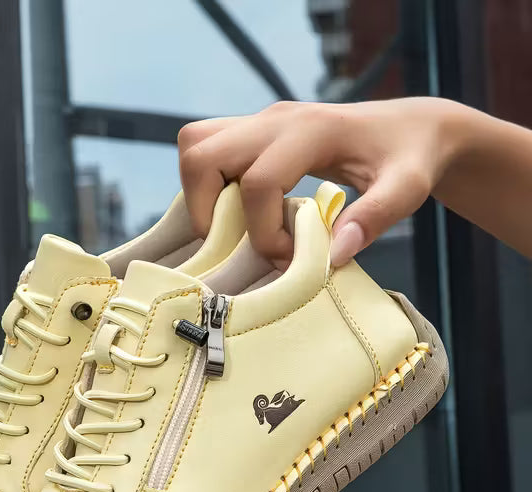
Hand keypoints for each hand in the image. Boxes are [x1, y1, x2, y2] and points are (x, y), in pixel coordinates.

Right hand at [177, 98, 463, 264]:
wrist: (412, 127)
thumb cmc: (412, 158)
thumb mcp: (408, 189)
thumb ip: (375, 218)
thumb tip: (332, 256)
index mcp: (311, 131)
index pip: (258, 183)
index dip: (264, 232)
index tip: (288, 258)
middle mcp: (274, 120)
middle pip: (201, 155)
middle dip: (207, 211)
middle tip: (237, 243)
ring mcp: (259, 122)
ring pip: (194, 146)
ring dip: (199, 194)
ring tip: (231, 227)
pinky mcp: (252, 132)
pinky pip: (205, 151)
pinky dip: (206, 186)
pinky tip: (237, 212)